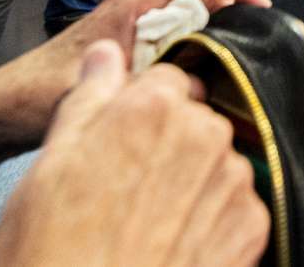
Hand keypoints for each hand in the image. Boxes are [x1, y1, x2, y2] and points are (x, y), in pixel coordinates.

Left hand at [0, 0, 271, 154]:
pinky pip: (184, 45)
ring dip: (223, 40)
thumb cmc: (38, 92)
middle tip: (263, 49)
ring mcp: (140, 29)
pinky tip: (209, 88)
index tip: (262, 10)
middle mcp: (142, 8)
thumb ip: (148, 77)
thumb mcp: (99, 84)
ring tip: (244, 69)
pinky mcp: (138, 51)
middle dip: (239, 16)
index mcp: (136, 1)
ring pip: (199, 23)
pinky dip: (203, 58)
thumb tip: (203, 77)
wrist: (2, 110)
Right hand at [0, 41, 268, 266]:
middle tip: (129, 185)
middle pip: (195, 119)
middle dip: (169, 142)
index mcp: (154, 107)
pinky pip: (238, 205)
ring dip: (193, 181)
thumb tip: (105, 55)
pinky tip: (176, 241)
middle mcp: (204, 134)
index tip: (126, 133)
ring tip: (150, 220)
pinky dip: (213, 219)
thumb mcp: (51, 163)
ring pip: (217, 162)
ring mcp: (233, 181)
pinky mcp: (252, 226)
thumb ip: (88, 98)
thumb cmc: (56, 248)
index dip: (143, 105)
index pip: (167, 77)